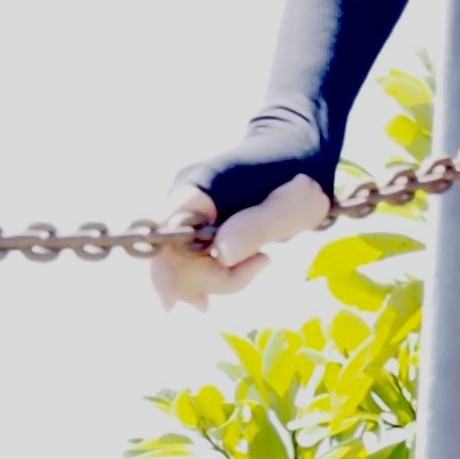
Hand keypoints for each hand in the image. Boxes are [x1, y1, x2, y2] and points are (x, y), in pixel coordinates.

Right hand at [155, 171, 332, 311]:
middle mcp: (183, 199)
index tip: (187, 302)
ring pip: (180, 264)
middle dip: (207, 279)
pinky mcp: (196, 225)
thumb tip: (219, 254)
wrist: (297, 156)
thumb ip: (256, 227)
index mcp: (200, 187)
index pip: (162, 231)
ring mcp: (187, 212)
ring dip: (216, 279)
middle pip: (169, 256)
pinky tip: (239, 274)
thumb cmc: (296, 178)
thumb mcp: (289, 206)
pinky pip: (192, 260)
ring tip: (263, 261)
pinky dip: (212, 275)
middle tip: (263, 263)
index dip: (164, 269)